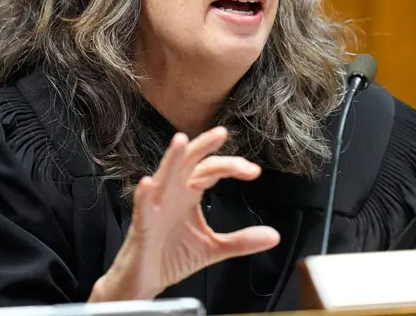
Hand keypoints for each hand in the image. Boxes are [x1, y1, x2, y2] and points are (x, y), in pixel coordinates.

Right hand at [89, 126, 279, 301]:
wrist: (144, 282)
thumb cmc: (171, 257)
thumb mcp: (214, 248)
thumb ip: (242, 240)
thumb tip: (274, 236)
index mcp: (189, 193)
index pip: (211, 170)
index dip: (231, 166)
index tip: (254, 172)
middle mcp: (172, 194)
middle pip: (188, 162)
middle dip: (203, 147)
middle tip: (221, 133)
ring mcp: (155, 207)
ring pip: (163, 177)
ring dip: (172, 159)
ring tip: (181, 141)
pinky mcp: (142, 226)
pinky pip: (142, 208)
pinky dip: (144, 195)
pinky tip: (149, 183)